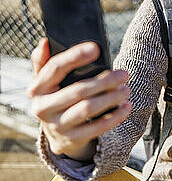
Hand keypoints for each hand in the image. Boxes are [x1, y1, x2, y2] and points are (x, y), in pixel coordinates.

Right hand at [28, 38, 131, 159]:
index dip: (75, 56)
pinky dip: (115, 117)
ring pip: (88, 109)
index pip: (55, 68)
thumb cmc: (55, 98)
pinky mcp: (72, 139)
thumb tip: (45, 42)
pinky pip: (97, 128)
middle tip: (124, 74)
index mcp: (36, 89)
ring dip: (111, 98)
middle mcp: (43, 108)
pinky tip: (126, 107)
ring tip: (126, 89)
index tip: (95, 48)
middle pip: (77, 90)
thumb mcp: (45, 82)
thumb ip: (43, 62)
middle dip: (104, 81)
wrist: (56, 134)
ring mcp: (57, 126)